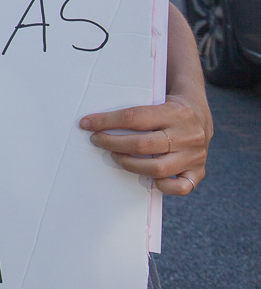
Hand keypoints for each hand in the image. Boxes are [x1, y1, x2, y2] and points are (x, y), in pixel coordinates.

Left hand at [81, 95, 209, 195]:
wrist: (201, 116)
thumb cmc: (168, 109)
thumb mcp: (157, 100)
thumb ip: (135, 112)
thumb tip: (93, 119)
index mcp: (176, 112)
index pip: (134, 117)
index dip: (106, 121)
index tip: (87, 123)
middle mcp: (188, 135)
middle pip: (143, 144)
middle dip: (113, 143)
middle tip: (98, 141)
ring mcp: (195, 156)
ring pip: (157, 168)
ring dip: (130, 164)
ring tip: (116, 157)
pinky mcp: (199, 172)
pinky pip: (181, 188)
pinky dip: (163, 186)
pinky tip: (149, 179)